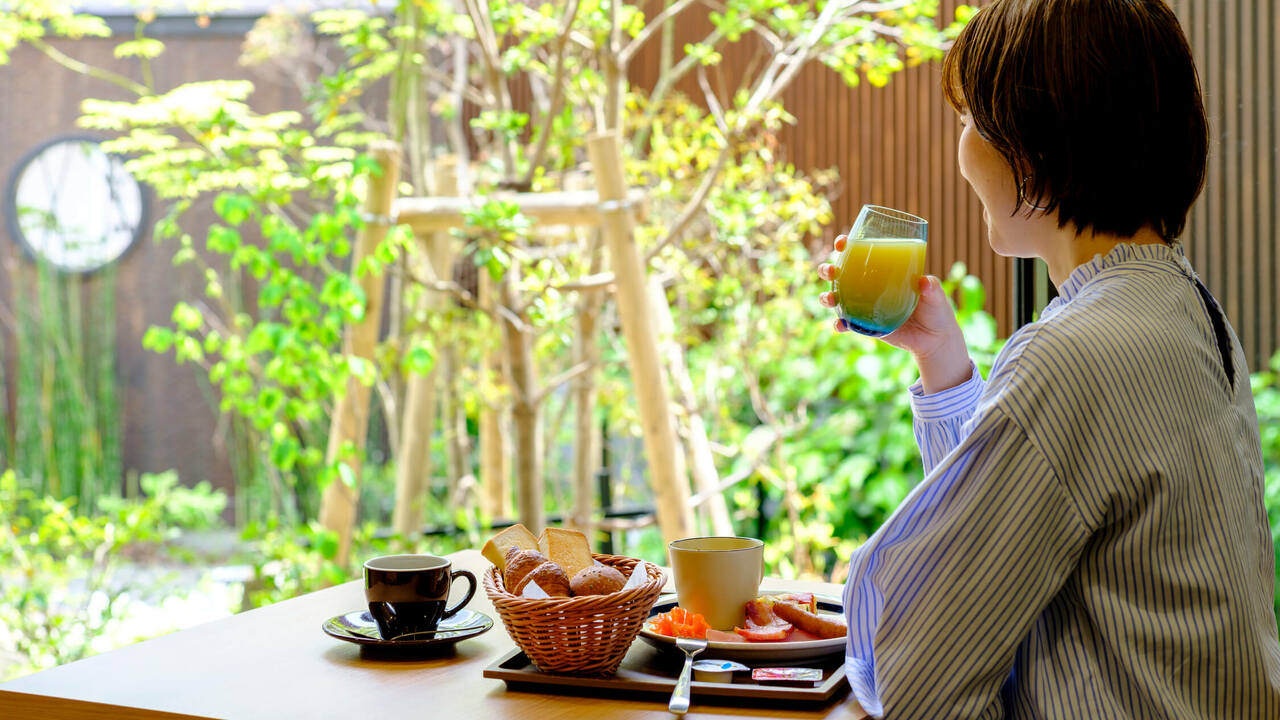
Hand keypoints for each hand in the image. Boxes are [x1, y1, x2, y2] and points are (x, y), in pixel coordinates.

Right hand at [818, 235, 972, 393]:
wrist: (934, 340)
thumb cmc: (935, 310)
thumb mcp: (936, 296)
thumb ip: (932, 288)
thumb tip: (924, 282)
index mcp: (884, 272)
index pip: (861, 253)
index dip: (847, 245)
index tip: (842, 242)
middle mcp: (869, 287)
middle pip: (841, 274)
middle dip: (828, 270)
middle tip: (830, 270)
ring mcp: (865, 307)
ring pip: (838, 298)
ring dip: (828, 297)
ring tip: (830, 299)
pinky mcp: (865, 326)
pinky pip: (847, 324)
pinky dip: (839, 324)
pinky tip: (840, 325)